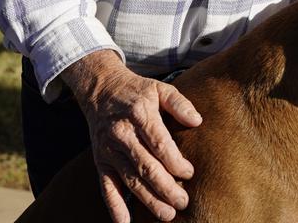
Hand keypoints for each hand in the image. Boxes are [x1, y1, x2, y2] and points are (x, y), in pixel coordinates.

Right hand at [61, 51, 201, 222]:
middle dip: (166, 187)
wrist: (101, 90)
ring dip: (148, 200)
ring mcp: (109, 151)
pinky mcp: (100, 162)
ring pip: (130, 180)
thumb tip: (197, 121)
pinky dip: (115, 207)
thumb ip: (179, 104)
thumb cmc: (138, 91)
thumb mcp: (160, 88)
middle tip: (183, 202)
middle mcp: (122, 135)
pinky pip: (106, 188)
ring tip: (167, 214)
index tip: (190, 173)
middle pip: (146, 166)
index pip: (159, 144)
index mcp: (139, 115)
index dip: (175, 161)